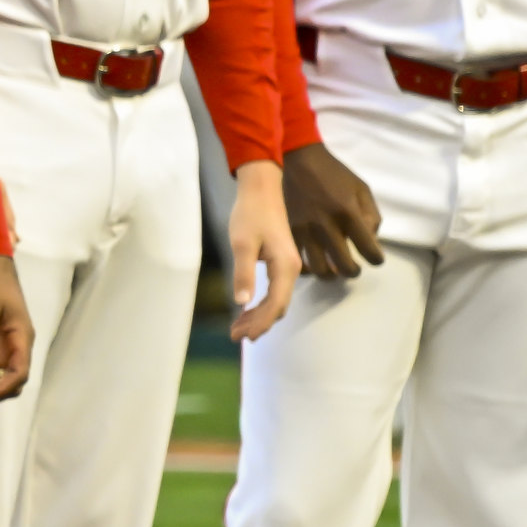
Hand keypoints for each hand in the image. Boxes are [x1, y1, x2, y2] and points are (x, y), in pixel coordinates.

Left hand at [223, 157, 301, 342]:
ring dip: (259, 316)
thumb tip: (242, 303)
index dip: (259, 323)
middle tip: (235, 336)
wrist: (261, 190)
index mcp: (285, 267)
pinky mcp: (282, 262)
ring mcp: (288, 266)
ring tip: (237, 328)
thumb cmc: (250, 214)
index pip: (275, 305)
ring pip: (277, 301)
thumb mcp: (242, 243)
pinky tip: (246, 309)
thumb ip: (244, 273)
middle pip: (278, 307)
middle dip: (258, 324)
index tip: (241, 336)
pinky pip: (275, 291)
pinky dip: (261, 303)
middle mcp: (292, 269)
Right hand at [281, 140, 383, 281]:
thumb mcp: (361, 188)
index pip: (369, 249)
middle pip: (345, 266)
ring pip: (320, 269)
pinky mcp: (288, 231)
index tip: (375, 258)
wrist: (298, 160)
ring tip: (333, 268)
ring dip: (331, 274)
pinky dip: (308, 267)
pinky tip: (313, 262)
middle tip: (353, 267)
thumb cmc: (333, 174)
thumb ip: (371, 215)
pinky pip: (298, 260)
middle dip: (353, 271)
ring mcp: (305, 230)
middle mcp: (326, 225)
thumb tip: (370, 241)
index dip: (376, 259)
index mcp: (347, 212)